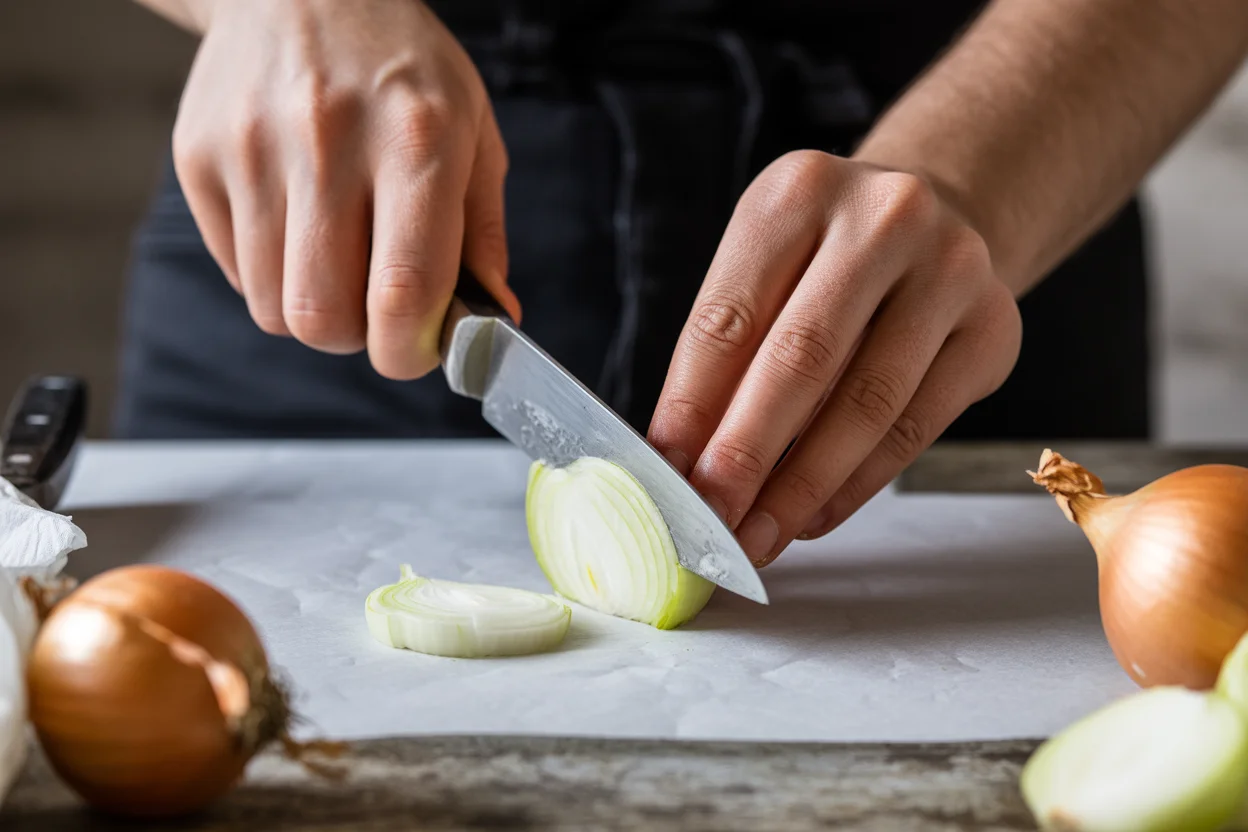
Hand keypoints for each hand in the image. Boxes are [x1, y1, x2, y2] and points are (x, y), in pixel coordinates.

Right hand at [171, 0, 519, 378]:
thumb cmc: (404, 70)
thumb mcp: (474, 133)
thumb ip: (484, 235)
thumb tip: (494, 322)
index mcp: (416, 140)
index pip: (404, 289)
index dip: (410, 350)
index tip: (417, 350)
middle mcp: (328, 142)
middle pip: (323, 317)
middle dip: (357, 338)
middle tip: (377, 306)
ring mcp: (252, 149)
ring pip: (274, 307)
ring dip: (313, 308)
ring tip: (338, 256)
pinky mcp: (197, 157)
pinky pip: (237, 272)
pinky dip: (272, 274)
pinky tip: (298, 224)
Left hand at [648, 151, 1021, 565]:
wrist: (941, 218)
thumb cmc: (826, 256)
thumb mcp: (764, 270)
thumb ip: (724, 354)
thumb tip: (679, 460)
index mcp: (798, 192)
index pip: (728, 319)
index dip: (691, 409)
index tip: (666, 477)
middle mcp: (883, 218)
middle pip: (800, 360)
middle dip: (746, 456)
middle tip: (711, 520)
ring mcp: (950, 269)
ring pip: (866, 403)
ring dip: (802, 486)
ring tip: (759, 534)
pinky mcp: (992, 329)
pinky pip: (916, 426)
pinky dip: (857, 483)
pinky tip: (815, 515)